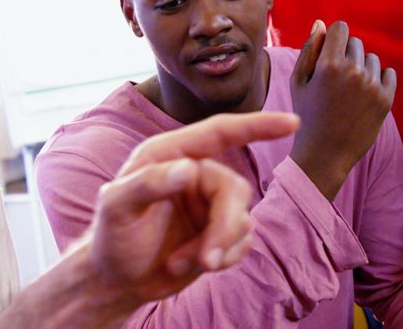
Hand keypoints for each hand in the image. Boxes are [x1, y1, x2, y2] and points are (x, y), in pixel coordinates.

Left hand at [86, 112, 300, 305]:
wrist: (117, 280)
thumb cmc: (111, 236)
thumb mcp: (116, 207)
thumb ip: (147, 183)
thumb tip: (189, 169)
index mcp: (170, 155)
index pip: (220, 132)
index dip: (257, 125)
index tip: (291, 122)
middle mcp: (194, 174)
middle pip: (235, 189)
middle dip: (224, 227)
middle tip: (205, 259)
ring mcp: (209, 204)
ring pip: (242, 219)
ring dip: (217, 247)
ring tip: (180, 263)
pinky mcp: (218, 232)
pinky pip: (242, 242)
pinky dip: (221, 258)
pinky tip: (190, 265)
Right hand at [289, 20, 396, 199]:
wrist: (325, 154)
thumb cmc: (307, 115)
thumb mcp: (298, 81)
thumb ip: (309, 49)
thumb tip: (321, 23)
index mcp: (329, 64)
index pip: (341, 28)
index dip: (334, 38)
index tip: (329, 53)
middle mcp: (353, 71)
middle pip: (356, 43)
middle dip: (346, 54)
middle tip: (336, 79)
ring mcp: (372, 86)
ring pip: (372, 59)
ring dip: (362, 67)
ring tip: (349, 90)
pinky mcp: (386, 99)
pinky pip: (389, 73)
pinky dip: (379, 79)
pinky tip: (365, 94)